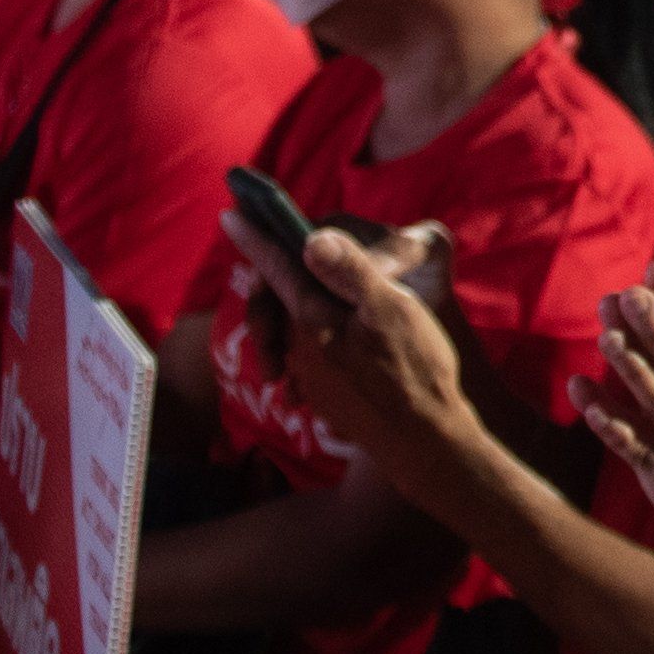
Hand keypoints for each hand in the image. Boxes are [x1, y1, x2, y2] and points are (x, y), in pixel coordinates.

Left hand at [260, 215, 477, 465]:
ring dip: (294, 316)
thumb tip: (312, 236)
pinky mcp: (322, 396)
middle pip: (276, 301)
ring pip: (289, 331)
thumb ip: (351, 272)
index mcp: (314, 317)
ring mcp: (308, 375)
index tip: (231, 213)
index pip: (276, 267)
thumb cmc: (416, 368)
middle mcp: (300, 347)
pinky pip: (305, 359)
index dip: (255, 237)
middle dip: (275, 279)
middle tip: (285, 261)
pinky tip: (343, 351)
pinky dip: (312, 345)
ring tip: (323, 306)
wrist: (423, 441)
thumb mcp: (393, 310)